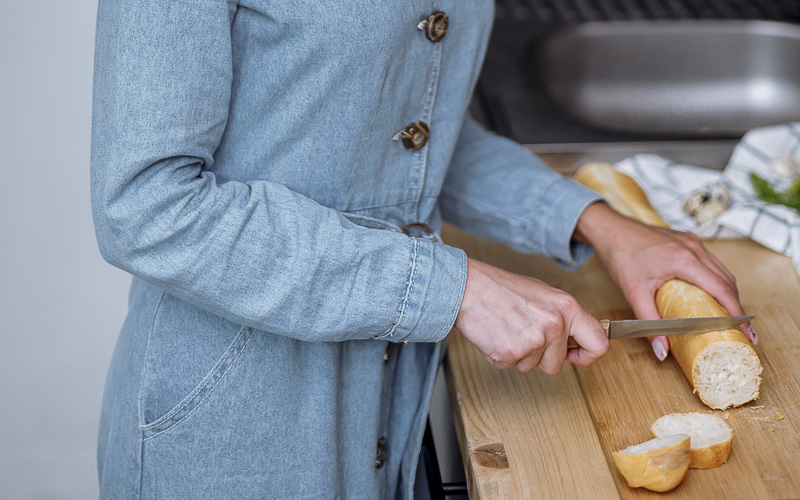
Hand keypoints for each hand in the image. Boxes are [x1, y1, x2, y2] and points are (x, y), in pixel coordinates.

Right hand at [455, 258, 609, 373]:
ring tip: (507, 329)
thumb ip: (563, 317)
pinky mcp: (511, 353)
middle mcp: (555, 324)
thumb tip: (575, 340)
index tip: (575, 356)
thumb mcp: (544, 295)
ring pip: (532, 367)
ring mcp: (534, 341)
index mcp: (567, 307)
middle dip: (540, 358)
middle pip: (557, 364)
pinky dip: (501, 355)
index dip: (587, 356)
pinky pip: (510, 366)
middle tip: (523, 334)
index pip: (599, 343)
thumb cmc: (502, 288)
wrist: (469, 287)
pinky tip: (496, 335)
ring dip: (518, 355)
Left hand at [574, 202, 755, 359]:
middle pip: (728, 281)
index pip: (723, 290)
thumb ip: (649, 323)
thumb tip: (661, 352)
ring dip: (729, 294)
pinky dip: (717, 281)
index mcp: (685, 260)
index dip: (737, 314)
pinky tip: (713, 296)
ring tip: (730, 318)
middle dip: (737, 308)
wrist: (610, 229)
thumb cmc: (620, 256)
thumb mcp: (633, 292)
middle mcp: (695, 248)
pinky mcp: (688, 241)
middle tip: (741, 332)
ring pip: (722, 271)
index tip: (748, 334)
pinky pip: (712, 263)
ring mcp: (693, 242)